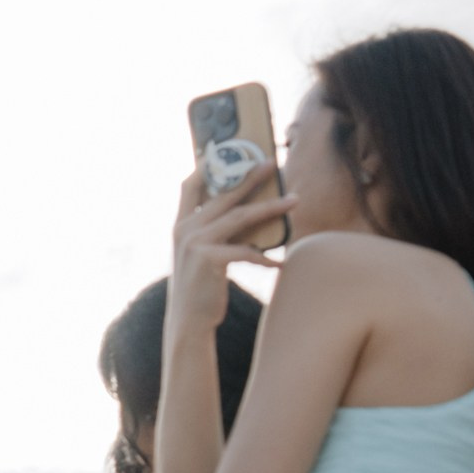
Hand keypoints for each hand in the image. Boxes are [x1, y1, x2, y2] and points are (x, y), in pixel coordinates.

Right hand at [171, 166, 292, 325]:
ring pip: (241, 217)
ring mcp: (195, 244)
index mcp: (180, 226)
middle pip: (224, 194)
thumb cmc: (199, 289)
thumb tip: (247, 217)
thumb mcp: (199, 256)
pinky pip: (246, 251)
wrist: (187, 322)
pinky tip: (281, 262)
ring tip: (294, 201)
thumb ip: (213, 234)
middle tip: (272, 163)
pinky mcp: (209, 260)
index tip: (225, 149)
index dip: (206, 166)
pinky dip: (265, 257)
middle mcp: (185, 230)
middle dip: (251, 176)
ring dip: (271, 207)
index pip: (189, 186)